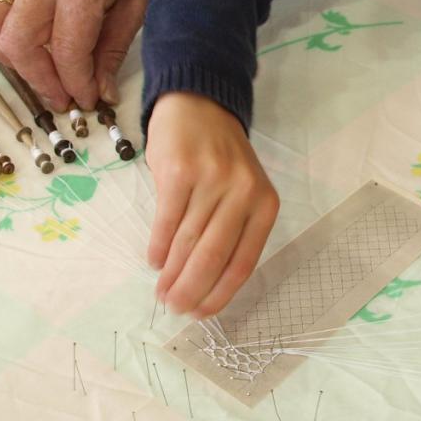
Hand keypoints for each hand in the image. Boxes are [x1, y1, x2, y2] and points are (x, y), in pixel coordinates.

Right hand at [0, 0, 147, 109]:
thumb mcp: (133, 0)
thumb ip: (113, 45)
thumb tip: (100, 90)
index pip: (67, 52)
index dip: (75, 84)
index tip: (84, 98)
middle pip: (19, 44)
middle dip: (41, 79)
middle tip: (60, 95)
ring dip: (10, 56)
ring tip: (37, 68)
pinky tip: (15, 36)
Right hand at [146, 92, 279, 317]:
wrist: (200, 105)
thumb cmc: (221, 158)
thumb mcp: (242, 191)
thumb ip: (233, 230)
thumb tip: (207, 283)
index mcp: (265, 203)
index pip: (244, 260)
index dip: (221, 293)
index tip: (202, 314)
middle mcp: (242, 192)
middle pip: (214, 255)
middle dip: (192, 289)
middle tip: (175, 309)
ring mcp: (211, 179)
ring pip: (189, 241)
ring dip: (173, 274)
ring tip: (162, 293)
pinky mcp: (179, 170)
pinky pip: (167, 220)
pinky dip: (159, 246)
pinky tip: (155, 262)